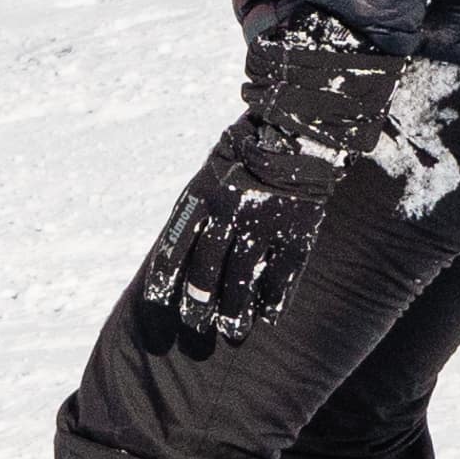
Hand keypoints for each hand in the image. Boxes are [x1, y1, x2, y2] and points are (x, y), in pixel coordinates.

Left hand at [131, 14, 400, 350]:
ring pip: (241, 285)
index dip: (164, 286)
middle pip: (204, 278)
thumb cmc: (247, 153)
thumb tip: (176, 262)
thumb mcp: (211, 175)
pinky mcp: (297, 231)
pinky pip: (283, 277)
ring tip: (232, 332)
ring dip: (234, 314)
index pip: (172, 253)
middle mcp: (227, 215)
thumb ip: (196, 214)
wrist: (298, 126)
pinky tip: (269, 315)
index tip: (160, 309)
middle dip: (198, 310)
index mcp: (199, 198)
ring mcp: (264, 225)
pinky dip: (274, 301)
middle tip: (198, 330)